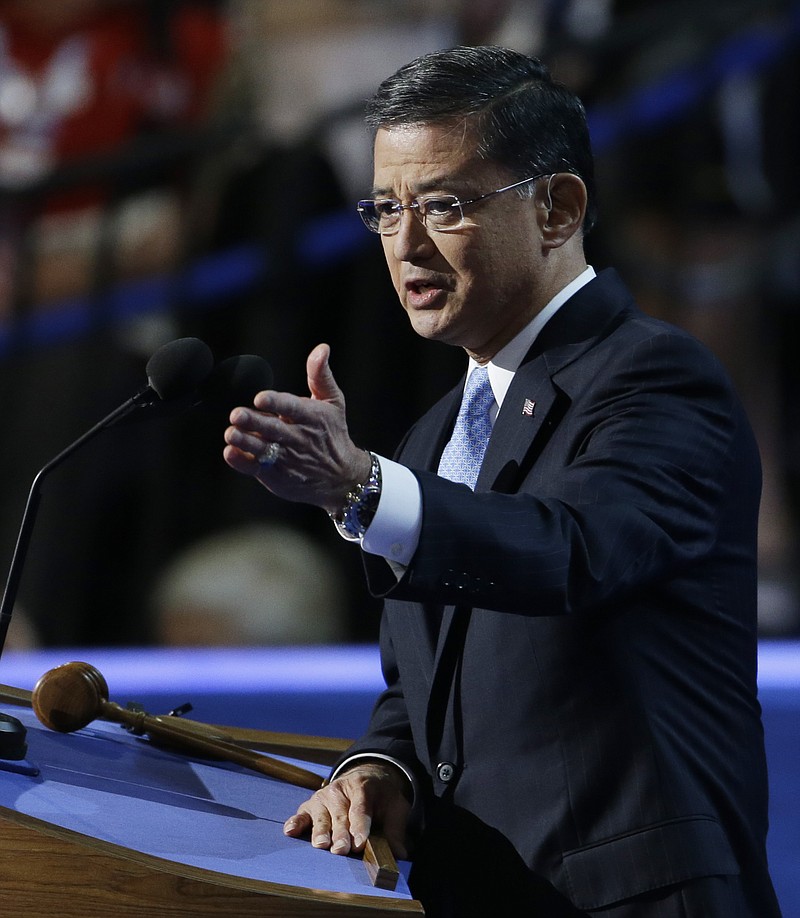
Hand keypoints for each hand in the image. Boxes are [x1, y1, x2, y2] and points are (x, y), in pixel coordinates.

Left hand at [223, 343, 370, 512]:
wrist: (342, 478)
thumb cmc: (332, 433)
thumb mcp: (334, 402)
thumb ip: (321, 375)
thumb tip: (322, 348)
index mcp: (312, 417)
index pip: (292, 408)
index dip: (276, 403)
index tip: (260, 398)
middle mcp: (298, 438)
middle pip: (273, 429)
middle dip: (254, 422)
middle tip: (236, 414)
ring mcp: (287, 459)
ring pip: (262, 450)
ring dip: (245, 442)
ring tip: (231, 434)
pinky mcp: (276, 475)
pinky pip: (256, 468)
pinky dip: (242, 462)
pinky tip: (230, 453)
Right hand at [283, 761, 410, 858]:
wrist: (365, 777)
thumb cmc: (380, 797)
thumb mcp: (395, 806)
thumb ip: (396, 829)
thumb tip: (400, 853)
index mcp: (363, 787)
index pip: (361, 808)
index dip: (361, 825)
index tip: (360, 842)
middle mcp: (340, 790)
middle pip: (341, 815)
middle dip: (341, 833)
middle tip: (341, 850)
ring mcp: (323, 797)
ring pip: (322, 816)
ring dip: (320, 831)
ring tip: (321, 845)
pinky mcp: (310, 805)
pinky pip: (302, 814)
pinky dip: (296, 822)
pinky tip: (290, 831)